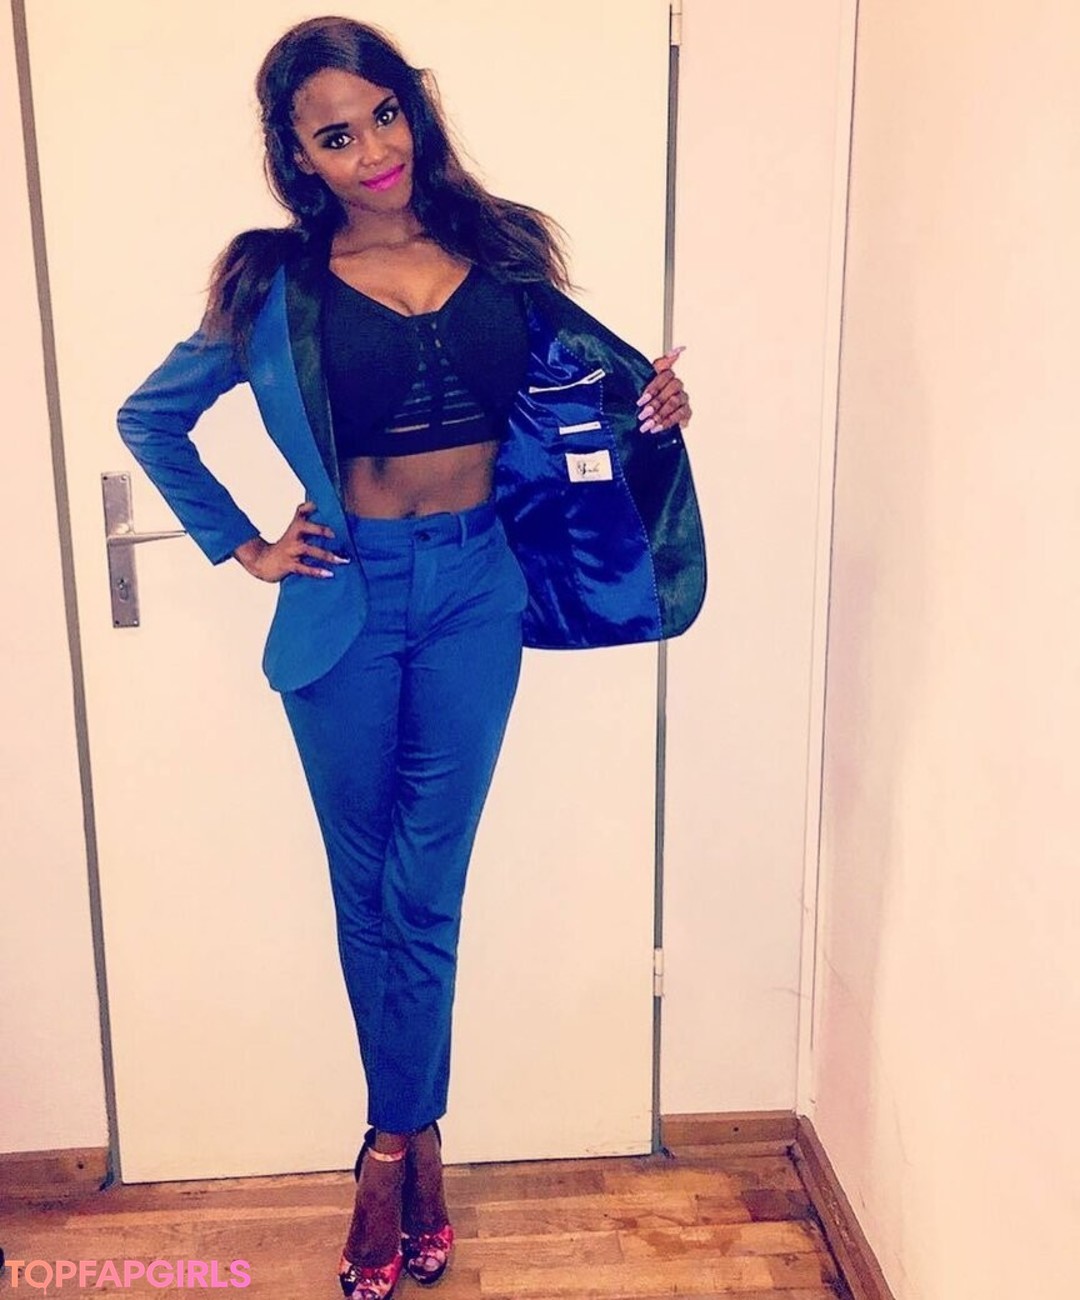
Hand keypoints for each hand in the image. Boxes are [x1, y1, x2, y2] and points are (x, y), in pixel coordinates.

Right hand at [233, 502, 348, 581]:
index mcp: (296, 526)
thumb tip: (318, 504)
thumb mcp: (294, 529)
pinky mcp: (289, 565)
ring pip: (308, 550)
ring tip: (341, 560)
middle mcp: (293, 536)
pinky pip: (304, 569)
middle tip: (335, 534)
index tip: (327, 504)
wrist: (263, 561)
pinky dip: (317, 571)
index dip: (312, 506)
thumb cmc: (285, 545)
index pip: (302, 510)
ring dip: (326, 555)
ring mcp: (290, 550)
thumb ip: (306, 516)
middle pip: (304, 527)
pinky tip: (329, 574)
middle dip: (320, 529)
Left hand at [637, 345, 691, 433]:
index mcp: (666, 375)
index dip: (653, 387)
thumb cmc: (647, 396)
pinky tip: (658, 428)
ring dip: (660, 415)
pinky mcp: (686, 412)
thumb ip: (659, 365)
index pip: (665, 373)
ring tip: (648, 425)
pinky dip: (668, 423)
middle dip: (655, 403)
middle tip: (642, 415)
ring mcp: (682, 398)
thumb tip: (679, 349)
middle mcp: (676, 385)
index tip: (641, 400)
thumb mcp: (644, 380)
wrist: (650, 416)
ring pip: (675, 403)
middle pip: (671, 389)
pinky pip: (680, 415)